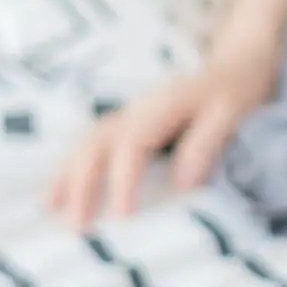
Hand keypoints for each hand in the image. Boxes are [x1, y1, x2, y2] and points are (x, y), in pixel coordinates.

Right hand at [46, 44, 280, 231]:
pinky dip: (73, 165)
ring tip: (49, 207)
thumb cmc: (237, 89)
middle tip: (76, 225)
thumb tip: (181, 184)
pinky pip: (93, 143)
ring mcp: (129, 113)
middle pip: (97, 142)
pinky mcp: (128, 122)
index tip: (121, 216)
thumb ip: (206, 143)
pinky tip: (60, 189)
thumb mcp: (232, 112)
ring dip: (67, 173)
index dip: (123, 180)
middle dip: (81, 182)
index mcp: (163, 104)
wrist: (237, 61)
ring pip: (87, 141)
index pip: (133, 144)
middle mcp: (138, 108)